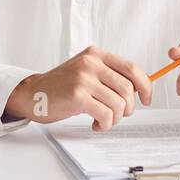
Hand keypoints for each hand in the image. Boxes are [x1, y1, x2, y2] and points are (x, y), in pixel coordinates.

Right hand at [4, 47, 151, 130]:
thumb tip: (141, 89)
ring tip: (103, 120)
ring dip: (115, 119)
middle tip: (118, 115)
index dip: (145, 86)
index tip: (147, 100)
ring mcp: (83, 78)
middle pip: (128, 89)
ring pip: (118, 104)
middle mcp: (91, 63)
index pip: (132, 68)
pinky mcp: (77, 95)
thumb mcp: (87, 72)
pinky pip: (105, 115)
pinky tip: (95, 124)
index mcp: (96, 55)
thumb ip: (109, 76)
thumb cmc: (62, 86)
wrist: (33, 93)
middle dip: (128, 108)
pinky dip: (105, 124)